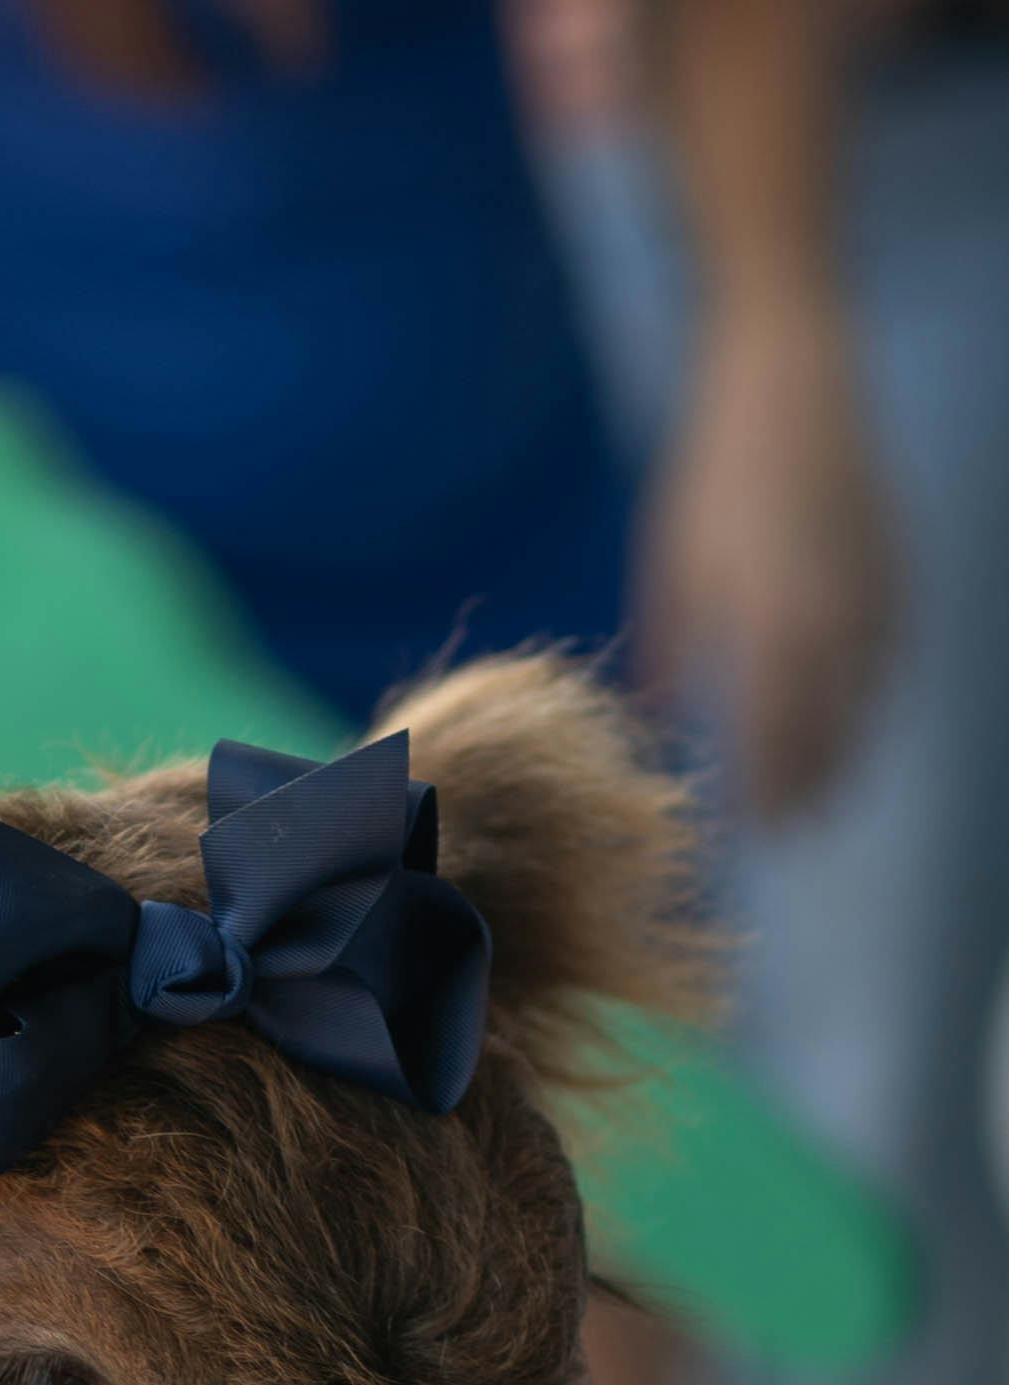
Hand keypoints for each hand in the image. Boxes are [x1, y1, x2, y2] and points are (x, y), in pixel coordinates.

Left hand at [633, 303, 896, 820]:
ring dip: (843, 754)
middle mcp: (829, 623)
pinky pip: (888, 662)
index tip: (746, 833)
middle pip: (826, 735)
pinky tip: (850, 723)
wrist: (794, 381)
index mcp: (766, 625)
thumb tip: (655, 720)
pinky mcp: (897, 574)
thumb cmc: (714, 475)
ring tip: (818, 796)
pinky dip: (869, 702)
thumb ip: (669, 651)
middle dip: (806, 789)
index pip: (770, 739)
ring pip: (865, 705)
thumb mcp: (674, 567)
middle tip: (787, 833)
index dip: (762, 792)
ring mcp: (871, 598)